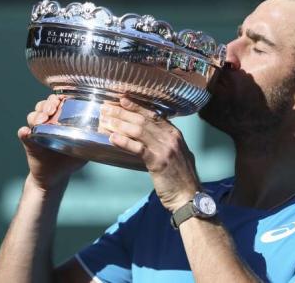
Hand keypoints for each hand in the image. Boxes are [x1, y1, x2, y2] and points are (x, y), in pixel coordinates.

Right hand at [18, 94, 86, 190]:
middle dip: (47, 104)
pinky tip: (25, 132)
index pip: (57, 103)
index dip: (58, 99)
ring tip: (41, 120)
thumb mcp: (85, 148)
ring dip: (36, 115)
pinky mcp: (29, 143)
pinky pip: (24, 135)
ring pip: (33, 116)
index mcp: (60, 120)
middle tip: (51, 110)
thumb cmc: (71, 159)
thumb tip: (112, 133)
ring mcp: (37, 132)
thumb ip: (94, 140)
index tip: (61, 101)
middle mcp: (47, 123)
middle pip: (43, 106)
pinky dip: (23, 133)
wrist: (55, 177)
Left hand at [99, 97, 200, 211]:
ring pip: (139, 131)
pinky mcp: (158, 162)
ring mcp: (165, 149)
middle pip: (143, 120)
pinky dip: (124, 142)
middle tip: (107, 108)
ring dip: (120, 124)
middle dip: (123, 112)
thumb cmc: (181, 177)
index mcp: (175, 134)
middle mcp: (171, 138)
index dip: (137, 106)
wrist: (189, 195)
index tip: (122, 99)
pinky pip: (138, 148)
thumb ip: (166, 143)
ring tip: (105, 121)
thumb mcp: (178, 154)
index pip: (153, 115)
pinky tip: (112, 138)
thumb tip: (148, 136)